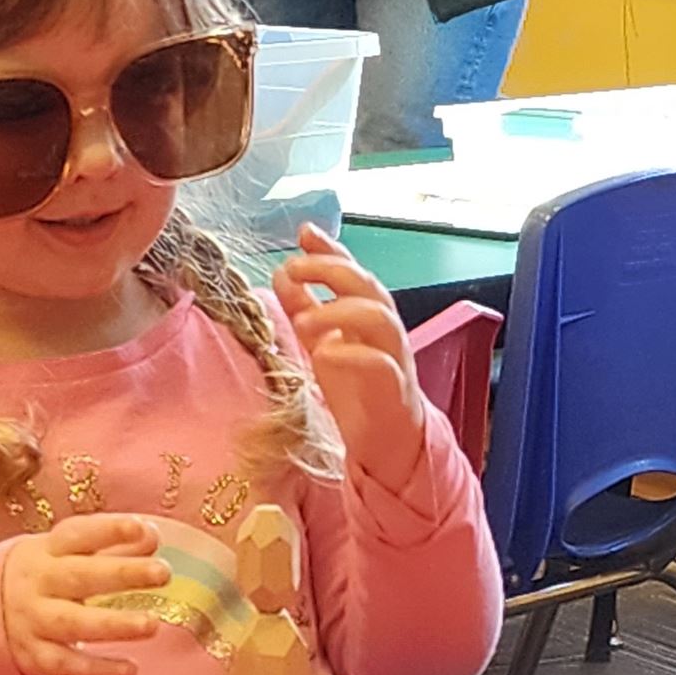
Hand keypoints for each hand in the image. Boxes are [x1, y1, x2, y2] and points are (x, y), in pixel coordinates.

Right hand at [0, 513, 170, 674]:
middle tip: (162, 572)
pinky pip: (68, 665)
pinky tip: (132, 670)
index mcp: (47, 550)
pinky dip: (99, 670)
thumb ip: (111, 543)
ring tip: (152, 625)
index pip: (78, 534)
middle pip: (79, 576)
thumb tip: (153, 537)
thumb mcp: (68, 552)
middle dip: (121, 573)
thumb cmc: (45, 574)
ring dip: (113, 624)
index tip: (142, 529)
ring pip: (73, 623)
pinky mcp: (35, 656)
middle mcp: (38, 583)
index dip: (109, 530)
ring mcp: (34, 621)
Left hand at [272, 222, 426, 489]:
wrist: (387, 442)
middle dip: (332, 269)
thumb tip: (282, 273)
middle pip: (368, 285)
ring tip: (302, 322)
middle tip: (295, 269)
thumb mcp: (322, 342)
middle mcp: (384, 330)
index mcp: (367, 315)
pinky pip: (381, 364)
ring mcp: (393, 357)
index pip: (353, 271)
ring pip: (380, 317)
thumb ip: (305, 307)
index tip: (304, 232)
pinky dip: (352, 355)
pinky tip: (324, 355)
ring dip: (340, 311)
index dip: (331, 249)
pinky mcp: (394, 390)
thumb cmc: (357, 390)